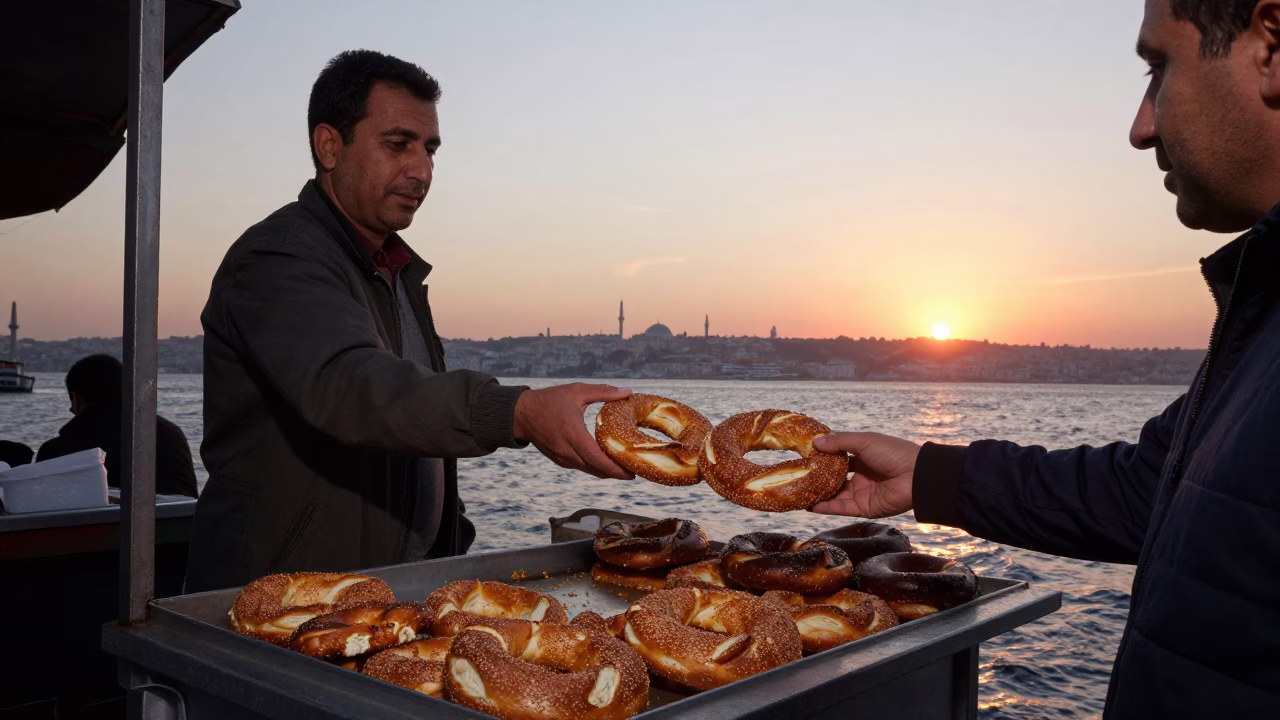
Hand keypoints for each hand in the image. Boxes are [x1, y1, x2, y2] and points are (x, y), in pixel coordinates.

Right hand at [514, 383, 634, 479]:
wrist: (521, 414)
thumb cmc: (550, 400)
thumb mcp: (577, 391)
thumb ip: (603, 392)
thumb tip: (627, 391)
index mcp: (572, 434)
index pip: (597, 458)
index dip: (616, 468)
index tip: (632, 472)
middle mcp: (567, 451)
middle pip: (596, 469)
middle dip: (616, 473)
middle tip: (635, 471)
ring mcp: (562, 458)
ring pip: (589, 470)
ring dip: (606, 471)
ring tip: (625, 468)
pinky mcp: (560, 460)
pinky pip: (581, 467)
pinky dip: (595, 467)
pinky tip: (607, 462)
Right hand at [808, 432, 919, 517]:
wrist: (916, 477)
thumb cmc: (893, 453)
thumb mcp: (864, 441)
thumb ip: (840, 442)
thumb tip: (815, 443)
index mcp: (863, 457)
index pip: (839, 458)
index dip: (823, 458)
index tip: (804, 457)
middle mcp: (862, 476)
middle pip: (835, 479)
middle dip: (818, 478)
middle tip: (797, 477)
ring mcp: (862, 492)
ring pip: (835, 495)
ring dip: (818, 495)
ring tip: (798, 494)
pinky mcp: (863, 508)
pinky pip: (841, 508)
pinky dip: (826, 507)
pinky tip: (809, 506)